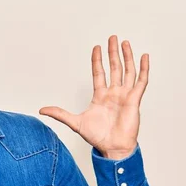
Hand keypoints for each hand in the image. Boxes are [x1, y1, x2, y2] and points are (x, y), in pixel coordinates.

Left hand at [39, 35, 148, 159]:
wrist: (112, 147)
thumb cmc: (97, 137)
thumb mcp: (74, 123)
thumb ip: (59, 114)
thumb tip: (42, 110)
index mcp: (100, 96)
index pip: (99, 73)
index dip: (97, 60)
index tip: (96, 47)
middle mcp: (113, 93)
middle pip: (114, 68)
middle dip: (112, 53)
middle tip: (112, 38)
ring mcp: (124, 95)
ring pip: (127, 71)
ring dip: (127, 57)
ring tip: (125, 43)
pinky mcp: (134, 100)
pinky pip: (141, 81)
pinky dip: (143, 69)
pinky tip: (143, 57)